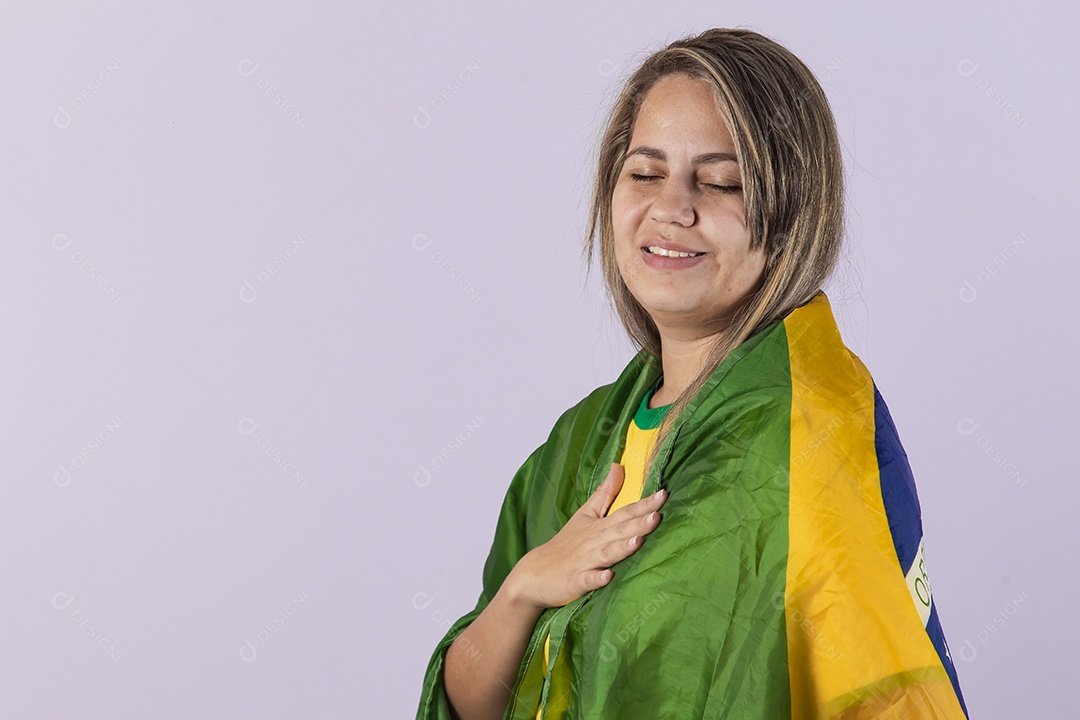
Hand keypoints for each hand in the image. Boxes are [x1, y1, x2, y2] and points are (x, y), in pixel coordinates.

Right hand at [505, 462, 666, 610]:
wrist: (535, 573)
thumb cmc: (566, 543)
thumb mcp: (585, 514)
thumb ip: (605, 492)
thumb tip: (619, 466)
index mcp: (599, 526)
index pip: (624, 512)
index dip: (644, 504)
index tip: (663, 494)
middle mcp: (594, 542)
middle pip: (618, 531)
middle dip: (638, 523)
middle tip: (657, 514)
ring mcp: (585, 562)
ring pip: (606, 554)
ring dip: (621, 547)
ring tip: (638, 541)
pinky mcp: (575, 581)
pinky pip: (587, 580)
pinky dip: (597, 578)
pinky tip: (608, 577)